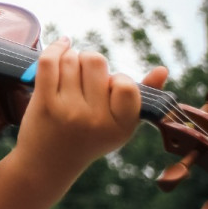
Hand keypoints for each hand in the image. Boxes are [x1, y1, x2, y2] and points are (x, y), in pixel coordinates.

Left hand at [15, 37, 167, 177]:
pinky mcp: (44, 103)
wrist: (48, 163)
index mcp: (121, 127)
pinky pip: (49, 61)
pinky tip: (62, 45)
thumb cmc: (87, 138)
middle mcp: (96, 120)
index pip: (126, 84)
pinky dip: (55, 47)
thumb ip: (141, 97)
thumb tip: (163, 70)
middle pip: (96, 61)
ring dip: (71, 58)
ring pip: (71, 59)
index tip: (107, 87)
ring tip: (69, 72)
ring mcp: (68, 110)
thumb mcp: (119, 125)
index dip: (116, 78)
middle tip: (84, 77)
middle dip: (91, 62)